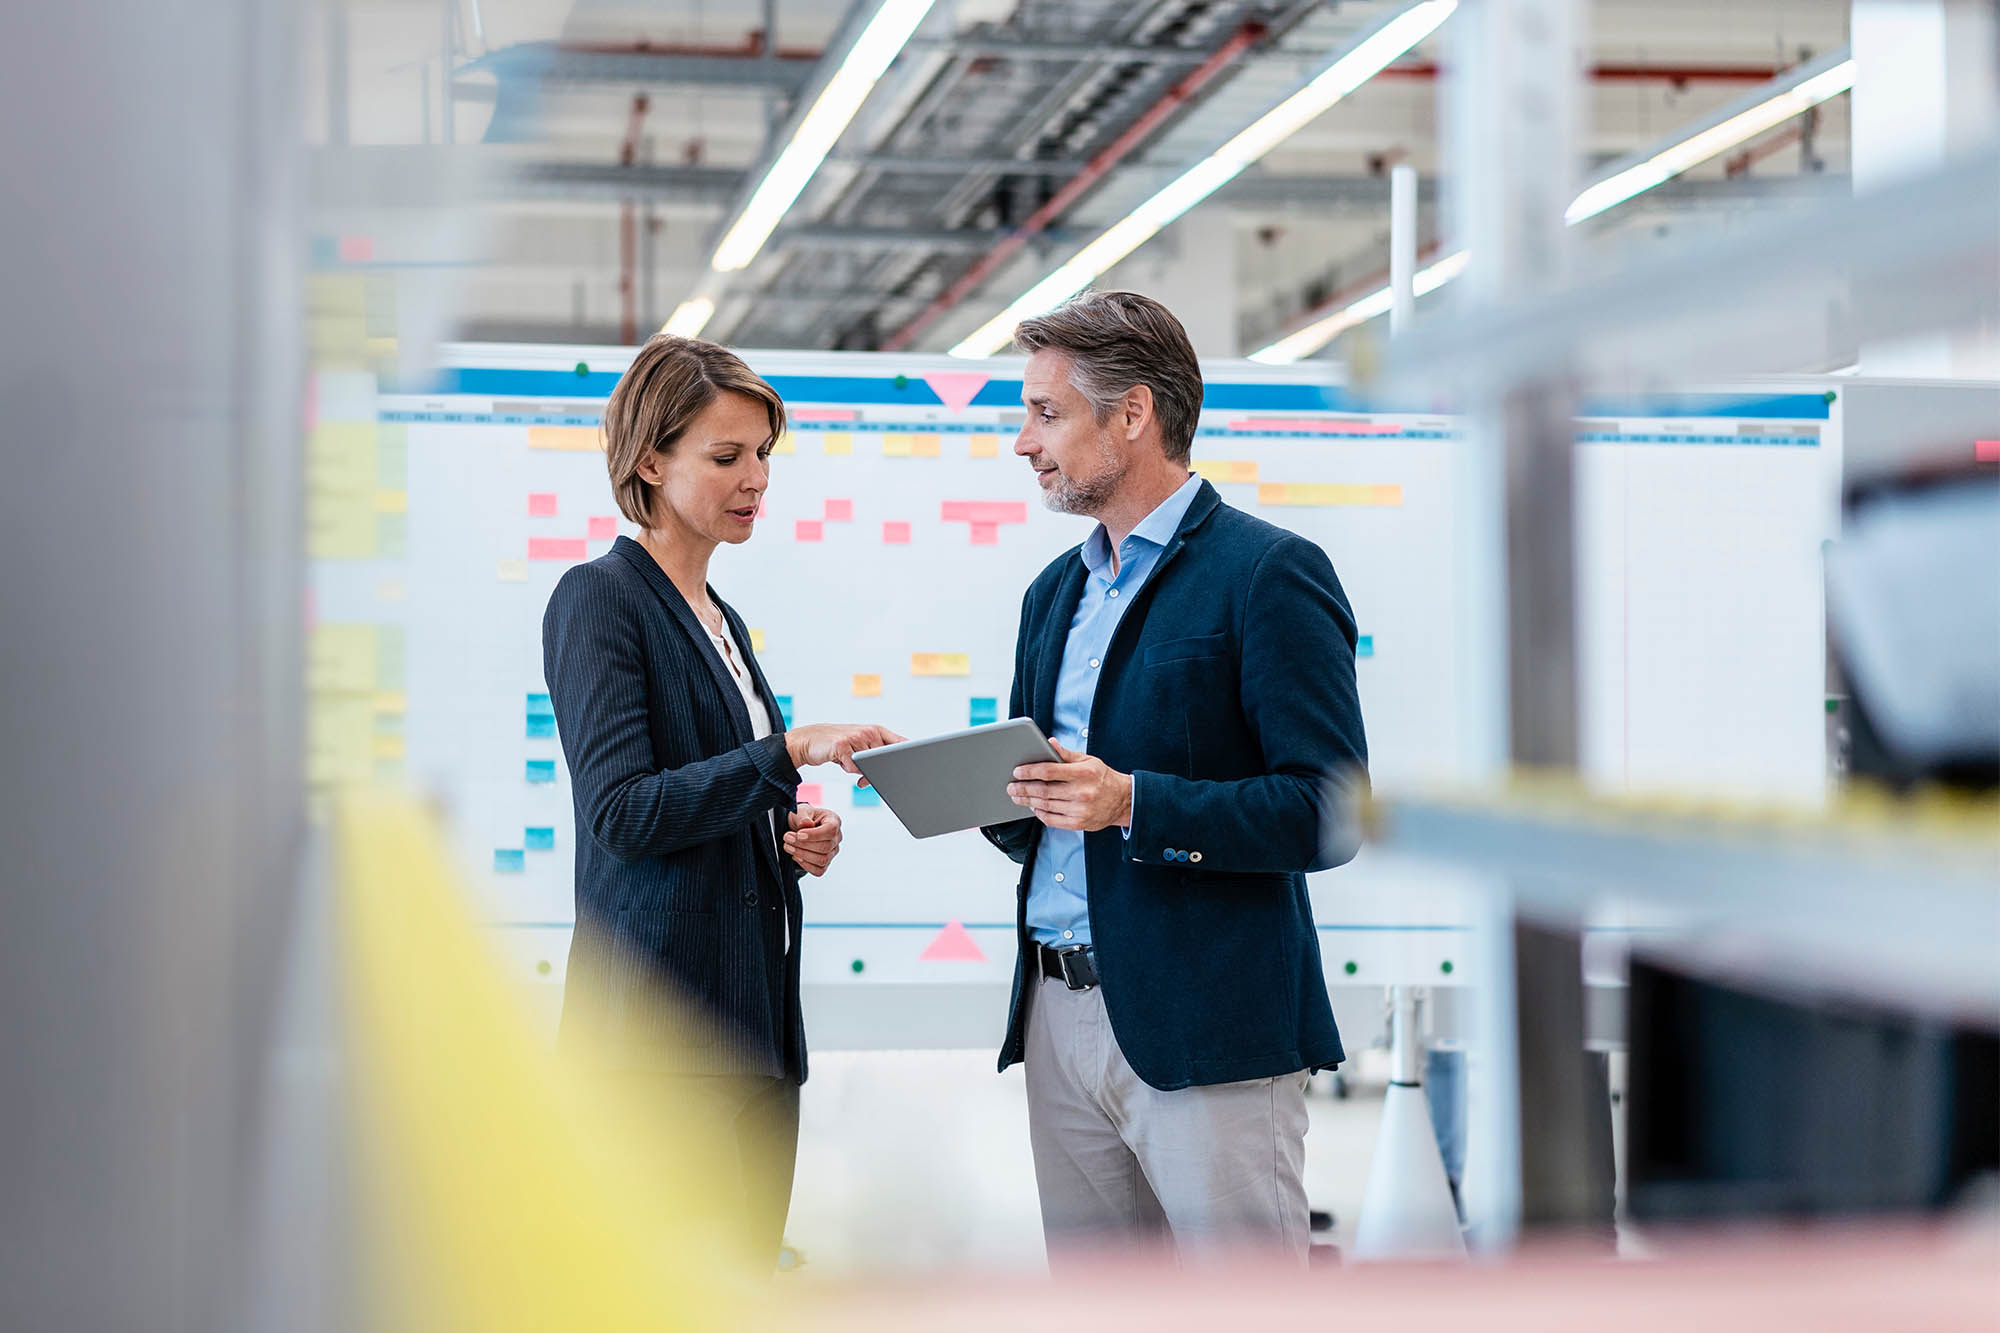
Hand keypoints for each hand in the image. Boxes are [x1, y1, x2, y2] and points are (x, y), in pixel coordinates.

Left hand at [783, 805, 841, 876]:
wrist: (799, 827)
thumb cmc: (802, 817)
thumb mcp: (800, 811)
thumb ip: (802, 816)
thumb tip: (806, 824)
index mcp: (834, 821)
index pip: (831, 830)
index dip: (815, 834)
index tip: (799, 834)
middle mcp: (837, 837)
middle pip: (825, 847)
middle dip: (803, 845)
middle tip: (787, 838)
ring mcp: (833, 852)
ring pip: (822, 860)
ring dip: (802, 855)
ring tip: (788, 846)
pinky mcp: (826, 863)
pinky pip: (819, 870)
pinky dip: (805, 865)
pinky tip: (795, 856)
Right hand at [784, 722, 906, 775]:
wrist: (809, 740)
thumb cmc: (837, 746)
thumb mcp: (858, 749)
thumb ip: (874, 759)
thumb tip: (886, 777)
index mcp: (876, 730)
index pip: (900, 742)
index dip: (911, 752)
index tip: (922, 761)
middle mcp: (869, 732)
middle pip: (885, 759)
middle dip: (878, 770)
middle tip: (867, 773)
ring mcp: (856, 737)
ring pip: (869, 766)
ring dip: (858, 769)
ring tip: (845, 758)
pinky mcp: (843, 746)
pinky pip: (853, 768)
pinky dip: (846, 768)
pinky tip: (838, 758)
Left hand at [1007, 741, 1132, 832]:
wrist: (1123, 801)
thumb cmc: (1102, 777)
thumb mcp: (1088, 760)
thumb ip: (1066, 754)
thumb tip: (1048, 743)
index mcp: (1083, 773)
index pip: (1049, 771)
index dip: (1030, 771)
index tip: (1017, 771)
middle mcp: (1081, 792)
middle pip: (1043, 790)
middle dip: (1023, 788)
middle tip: (1010, 786)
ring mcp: (1080, 810)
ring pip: (1045, 805)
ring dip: (1027, 801)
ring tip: (1017, 796)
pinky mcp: (1078, 823)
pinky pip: (1052, 819)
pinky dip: (1039, 813)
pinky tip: (1033, 807)